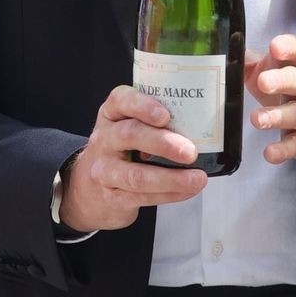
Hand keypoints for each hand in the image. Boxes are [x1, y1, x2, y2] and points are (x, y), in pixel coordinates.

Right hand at [58, 85, 207, 231]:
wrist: (90, 189)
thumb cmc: (121, 150)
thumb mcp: (130, 127)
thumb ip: (156, 122)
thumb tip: (205, 124)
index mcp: (112, 114)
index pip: (121, 100)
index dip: (143, 105)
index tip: (165, 115)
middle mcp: (105, 138)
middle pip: (130, 135)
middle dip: (163, 143)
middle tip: (191, 151)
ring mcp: (105, 169)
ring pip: (136, 174)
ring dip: (171, 178)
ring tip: (197, 179)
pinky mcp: (113, 196)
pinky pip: (142, 196)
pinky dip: (169, 194)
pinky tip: (187, 190)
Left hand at [246, 34, 295, 170]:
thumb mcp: (278, 72)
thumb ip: (253, 63)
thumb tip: (228, 57)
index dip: (287, 48)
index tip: (275, 48)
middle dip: (281, 80)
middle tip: (264, 82)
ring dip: (276, 117)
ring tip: (258, 119)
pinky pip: (295, 146)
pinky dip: (283, 150)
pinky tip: (270, 153)